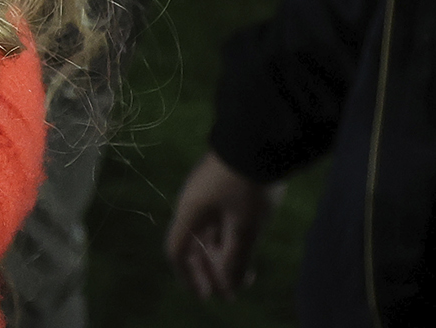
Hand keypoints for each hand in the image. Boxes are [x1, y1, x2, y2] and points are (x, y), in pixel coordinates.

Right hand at [165, 151, 282, 299]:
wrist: (258, 139)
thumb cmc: (246, 186)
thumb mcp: (245, 226)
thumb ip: (235, 259)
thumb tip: (228, 286)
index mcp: (189, 214)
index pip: (177, 252)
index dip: (189, 277)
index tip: (206, 295)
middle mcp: (192, 206)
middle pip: (193, 245)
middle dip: (210, 272)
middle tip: (229, 292)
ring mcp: (207, 195)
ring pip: (209, 235)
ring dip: (222, 258)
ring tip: (245, 276)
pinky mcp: (221, 188)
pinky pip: (219, 222)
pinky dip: (229, 241)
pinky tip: (246, 249)